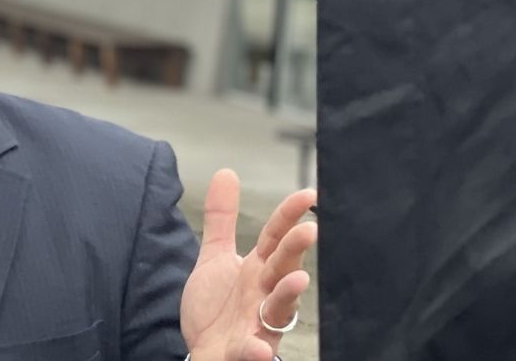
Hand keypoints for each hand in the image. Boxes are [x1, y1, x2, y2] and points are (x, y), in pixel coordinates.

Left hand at [181, 169, 318, 360]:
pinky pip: (253, 351)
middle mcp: (264, 295)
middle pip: (282, 269)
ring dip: (288, 295)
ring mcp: (258, 324)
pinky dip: (256, 350)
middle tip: (309, 230)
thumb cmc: (218, 307)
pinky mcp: (243, 352)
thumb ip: (222, 220)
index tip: (308, 194)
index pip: (276, 238)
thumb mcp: (215, 259)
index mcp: (258, 271)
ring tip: (299, 279)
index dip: (289, 216)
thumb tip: (226, 173)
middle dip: (295, 251)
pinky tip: (257, 346)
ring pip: (278, 310)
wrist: (206, 351)